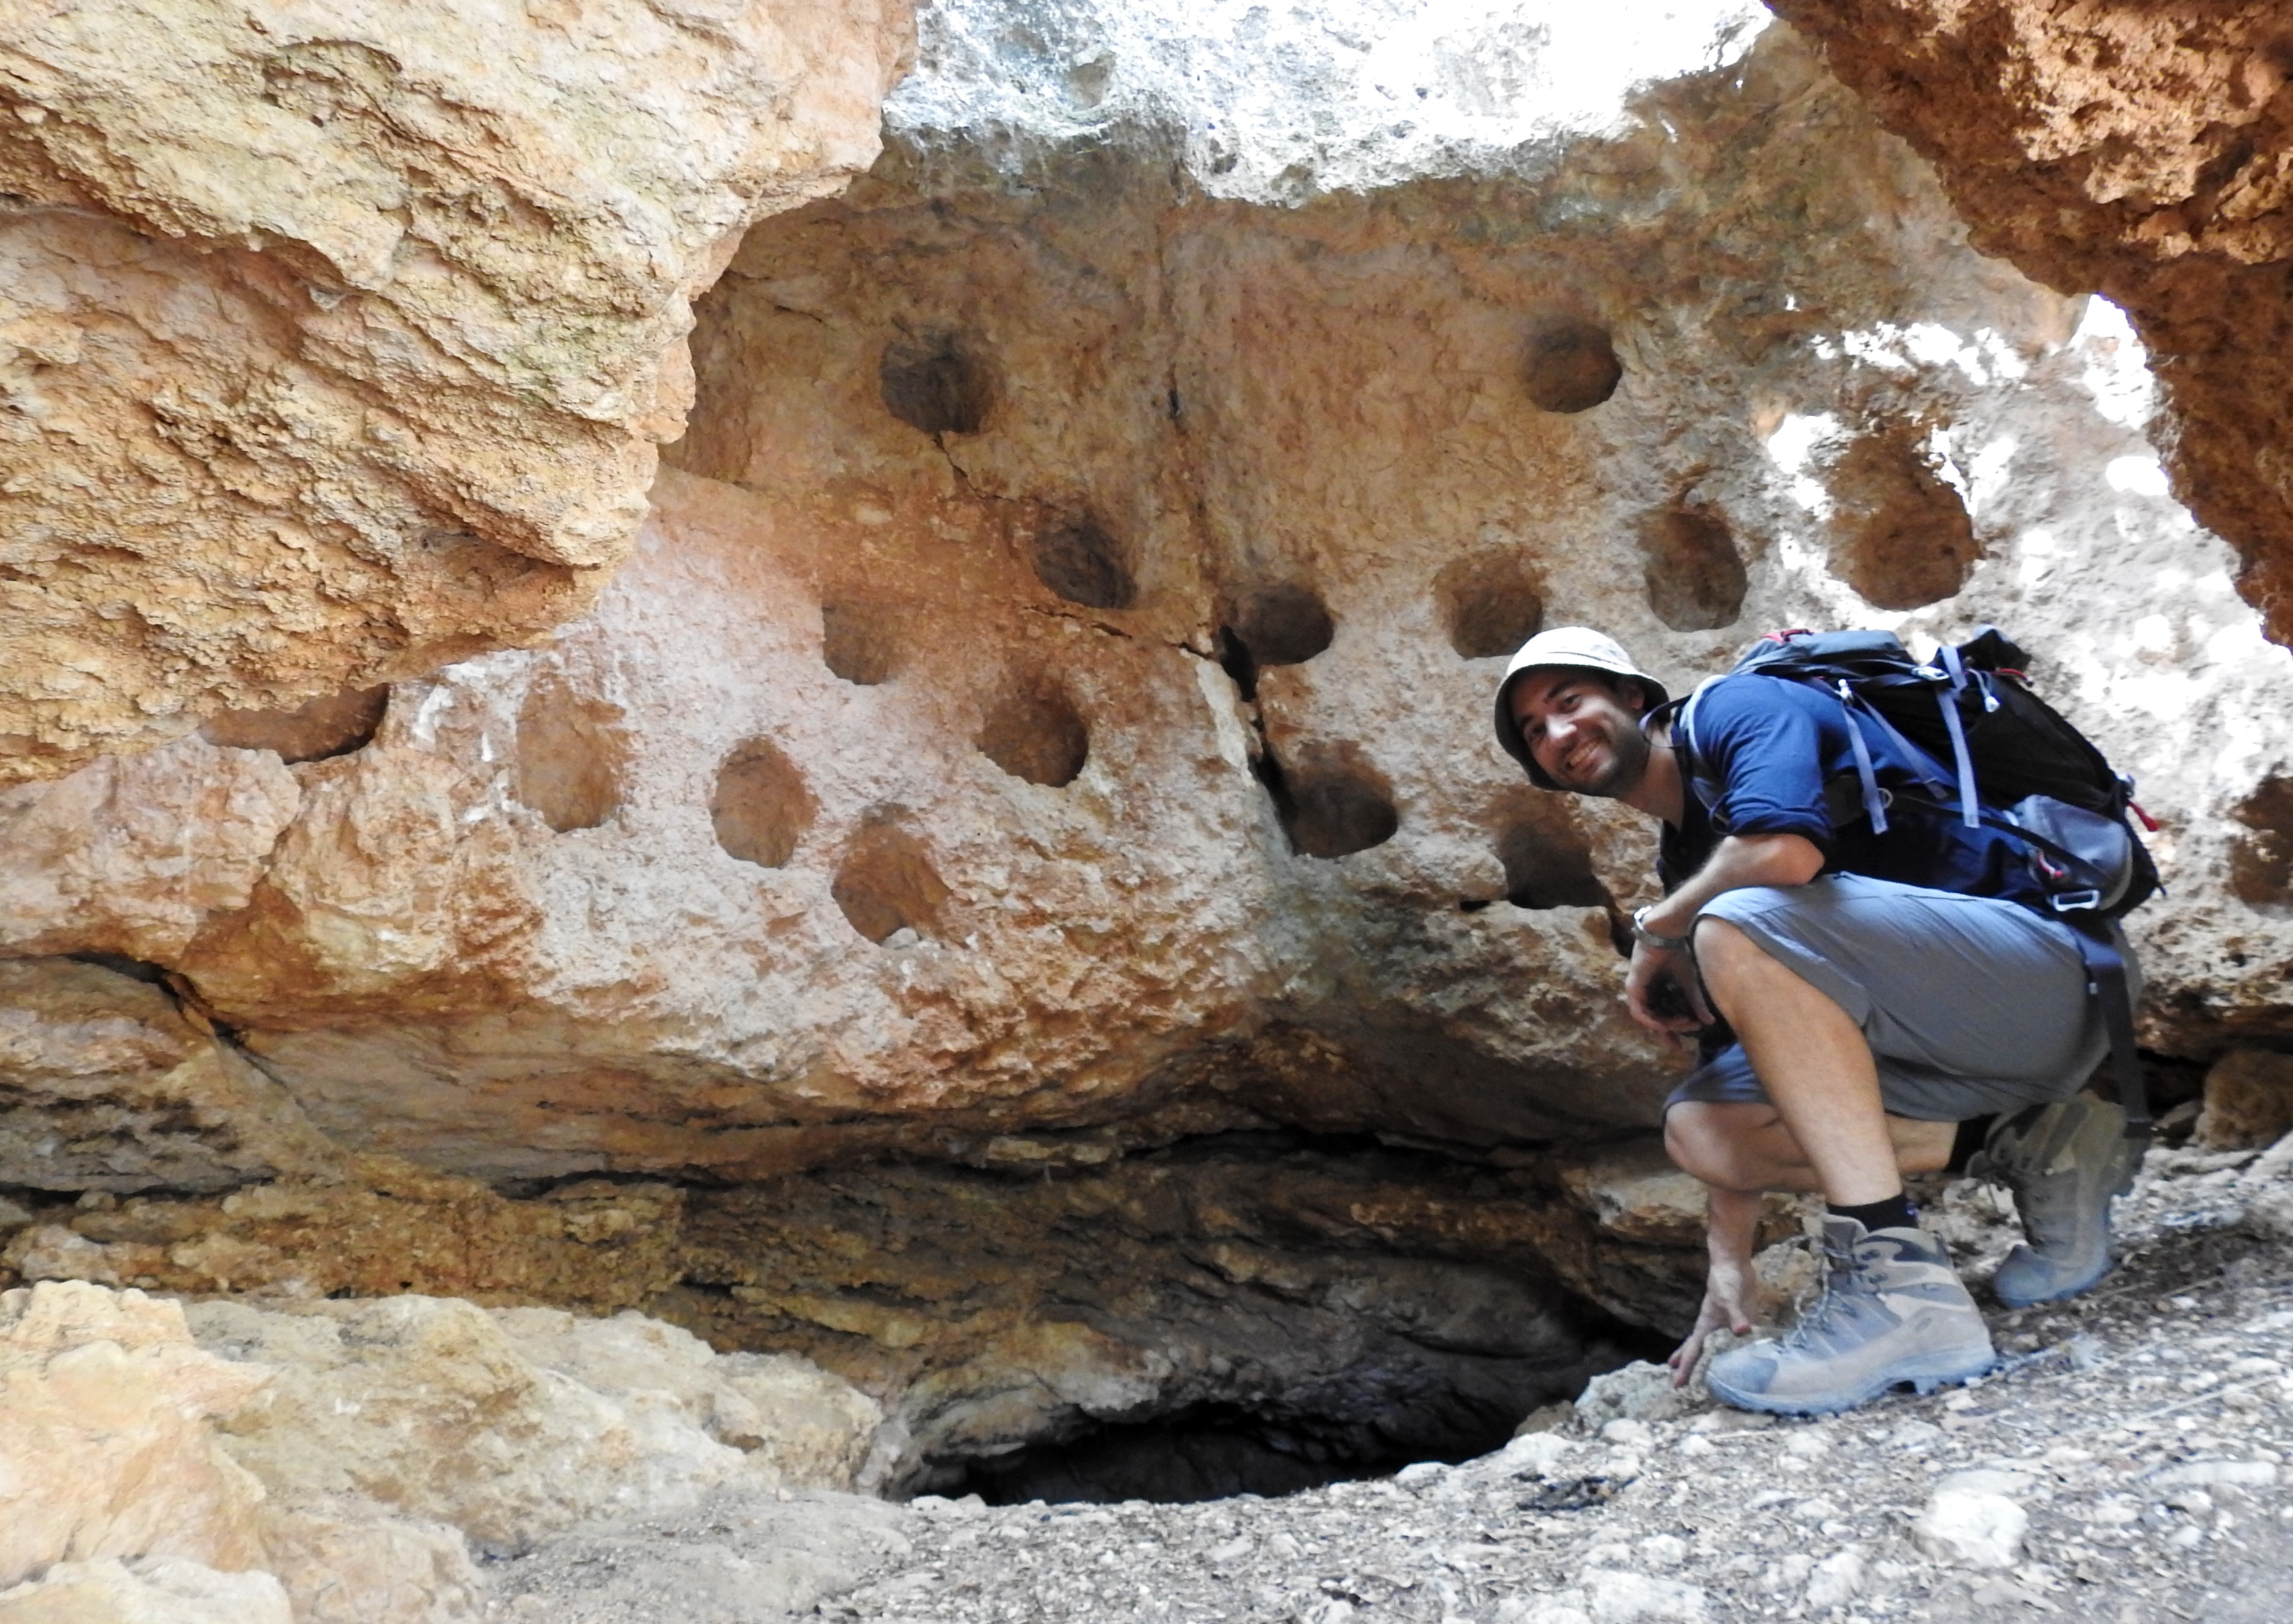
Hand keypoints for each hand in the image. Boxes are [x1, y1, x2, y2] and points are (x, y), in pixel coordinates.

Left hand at [1624, 939, 1711, 1041]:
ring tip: (1683, 1024)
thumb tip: (1708, 1022)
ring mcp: (1637, 992)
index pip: (1662, 1018)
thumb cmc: (1677, 953)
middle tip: (1681, 1043)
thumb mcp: (1689, 983)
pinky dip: (1651, 1020)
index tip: (1682, 1045)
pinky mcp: (1632, 988)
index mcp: (1657, 992)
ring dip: (1666, 1025)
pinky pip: (1638, 1012)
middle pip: (1654, 1022)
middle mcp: (1646, 994)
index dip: (1672, 1032)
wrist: (1667, 935)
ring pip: (1649, 1019)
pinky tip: (1664, 1024)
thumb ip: (1696, 1003)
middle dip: (1668, 1034)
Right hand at [1668, 1252, 1758, 1386]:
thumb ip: (1736, 1316)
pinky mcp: (1741, 1322)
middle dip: (1689, 1367)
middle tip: (1678, 1385)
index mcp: (1706, 1325)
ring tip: (1704, 1375)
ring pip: (1716, 1349)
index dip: (1685, 1367)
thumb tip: (1742, 1332)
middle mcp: (1714, 1329)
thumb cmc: (1726, 1280)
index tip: (1676, 1384)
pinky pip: (1736, 1342)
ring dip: (1709, 1362)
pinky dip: (1735, 1352)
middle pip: (1699, 1352)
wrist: (1734, 1264)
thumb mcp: (1729, 1298)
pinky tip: (1738, 1359)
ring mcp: (1726, 1326)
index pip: (1693, 1350)